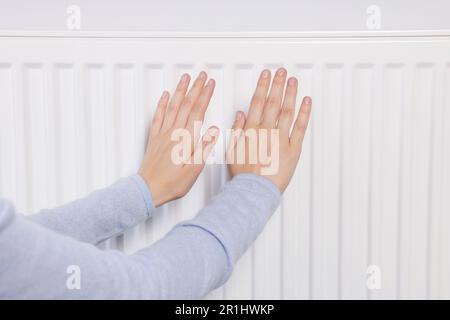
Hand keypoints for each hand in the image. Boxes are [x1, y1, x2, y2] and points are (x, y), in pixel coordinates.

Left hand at [139, 72, 218, 206]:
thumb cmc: (172, 183)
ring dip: (180, 90)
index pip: (198, 111)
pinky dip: (162, 104)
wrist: (148, 189)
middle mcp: (174, 133)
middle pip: (186, 105)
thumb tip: (213, 130)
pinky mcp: (154, 139)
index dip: (205, 96)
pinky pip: (158, 117)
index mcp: (186, 139)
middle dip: (196, 88)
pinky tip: (165, 96)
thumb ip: (204, 147)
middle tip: (202, 75)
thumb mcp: (195, 169)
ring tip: (185, 78)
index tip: (211, 84)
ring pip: (173, 106)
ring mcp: (163, 134)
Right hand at [227, 68, 311, 191]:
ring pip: (286, 111)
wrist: (254, 190)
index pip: (257, 102)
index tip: (266, 75)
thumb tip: (240, 114)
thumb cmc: (243, 175)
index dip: (262, 86)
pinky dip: (303, 113)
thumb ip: (236, 130)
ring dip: (290, 94)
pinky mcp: (293, 149)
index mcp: (251, 131)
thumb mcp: (232, 151)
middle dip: (277, 85)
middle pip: (272, 103)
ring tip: (293, 81)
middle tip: (282, 71)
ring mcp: (280, 139)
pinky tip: (306, 102)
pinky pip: (299, 127)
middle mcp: (266, 131)